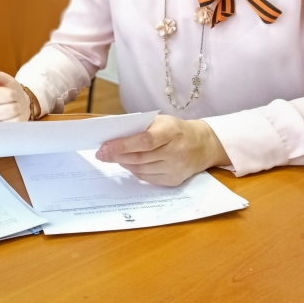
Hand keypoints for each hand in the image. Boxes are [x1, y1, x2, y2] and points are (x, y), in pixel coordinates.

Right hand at [0, 65, 30, 121]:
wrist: (16, 104)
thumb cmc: (7, 90)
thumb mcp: (2, 79)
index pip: (6, 96)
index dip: (12, 93)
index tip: (9, 92)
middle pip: (10, 109)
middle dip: (16, 103)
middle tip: (12, 102)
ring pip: (12, 118)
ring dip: (17, 112)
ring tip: (13, 110)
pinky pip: (14, 127)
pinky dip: (17, 121)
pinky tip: (12, 119)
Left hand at [95, 116, 229, 186]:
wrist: (203, 146)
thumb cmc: (176, 130)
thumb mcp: (161, 121)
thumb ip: (140, 127)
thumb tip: (113, 134)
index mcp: (171, 132)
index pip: (144, 141)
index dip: (123, 145)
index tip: (104, 147)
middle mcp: (175, 152)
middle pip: (139, 158)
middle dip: (116, 156)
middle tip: (101, 153)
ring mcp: (175, 169)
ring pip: (140, 170)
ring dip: (123, 163)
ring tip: (113, 156)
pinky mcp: (173, 181)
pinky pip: (147, 178)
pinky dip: (134, 170)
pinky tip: (128, 163)